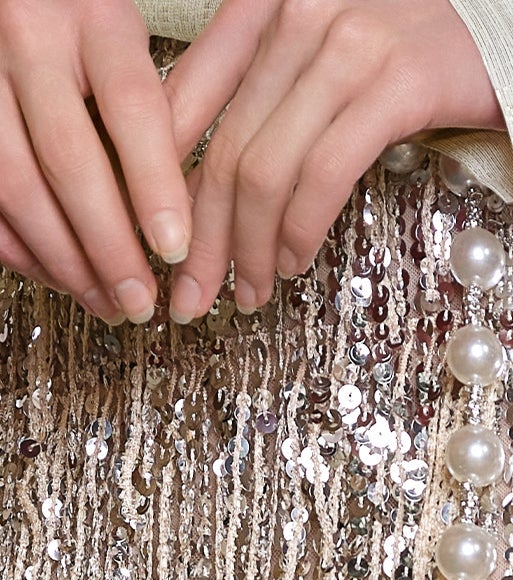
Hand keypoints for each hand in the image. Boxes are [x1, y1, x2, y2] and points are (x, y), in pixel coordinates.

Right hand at [0, 0, 189, 320]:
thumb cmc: (88, 23)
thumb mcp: (132, 43)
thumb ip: (160, 114)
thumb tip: (181, 219)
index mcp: (93, 16)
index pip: (131, 107)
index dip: (154, 186)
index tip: (175, 249)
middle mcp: (27, 37)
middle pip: (67, 158)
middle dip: (107, 245)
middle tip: (138, 301)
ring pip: (14, 183)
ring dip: (61, 258)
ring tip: (104, 301)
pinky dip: (18, 245)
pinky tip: (56, 275)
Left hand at [165, 0, 501, 323]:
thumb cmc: (414, 57)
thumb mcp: (324, 64)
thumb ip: (267, 98)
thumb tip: (208, 179)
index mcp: (265, 4)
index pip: (186, 99)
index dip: (161, 183)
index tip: (159, 247)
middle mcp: (295, 13)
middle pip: (223, 148)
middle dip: (202, 238)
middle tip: (193, 296)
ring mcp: (345, 46)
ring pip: (265, 167)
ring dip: (249, 247)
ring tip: (248, 291)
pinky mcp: (395, 84)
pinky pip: (325, 172)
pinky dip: (300, 228)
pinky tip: (293, 261)